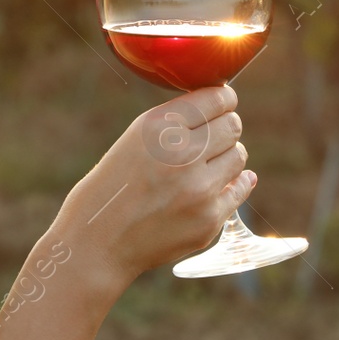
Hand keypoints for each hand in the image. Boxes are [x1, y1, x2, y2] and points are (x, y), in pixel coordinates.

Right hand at [56, 84, 254, 297]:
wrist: (98, 242)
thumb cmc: (113, 185)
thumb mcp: (134, 139)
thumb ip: (175, 122)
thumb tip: (223, 107)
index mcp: (158, 127)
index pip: (216, 99)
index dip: (224, 97)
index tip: (224, 101)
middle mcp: (181, 154)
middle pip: (232, 126)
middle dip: (226, 126)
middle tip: (216, 133)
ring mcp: (199, 190)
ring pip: (238, 156)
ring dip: (227, 155)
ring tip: (208, 163)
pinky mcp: (209, 219)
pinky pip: (240, 190)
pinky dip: (235, 184)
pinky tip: (227, 181)